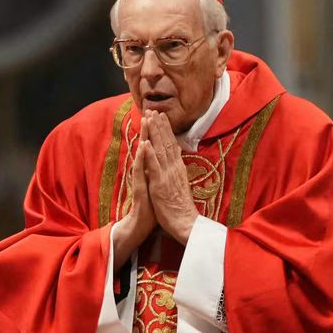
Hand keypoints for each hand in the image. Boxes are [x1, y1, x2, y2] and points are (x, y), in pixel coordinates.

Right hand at [112, 117, 156, 268]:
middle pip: (147, 147)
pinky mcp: (140, 189)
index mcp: (151, 172)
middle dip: (149, 129)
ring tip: (145, 122)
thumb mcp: (156, 187)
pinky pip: (140, 172)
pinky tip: (143, 147)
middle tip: (148, 110)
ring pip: (142, 156)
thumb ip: (155, 173)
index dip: (155, 132)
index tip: (157, 116)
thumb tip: (159, 160)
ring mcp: (141, 180)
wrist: (141, 227)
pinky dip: (142, 159)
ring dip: (144, 138)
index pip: (153, 148)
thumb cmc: (151, 209)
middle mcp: (145, 173)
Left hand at [142, 110, 197, 244]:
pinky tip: (146, 142)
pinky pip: (155, 167)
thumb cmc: (181, 208)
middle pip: (167, 143)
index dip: (166, 130)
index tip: (161, 117)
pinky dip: (150, 154)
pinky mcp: (161, 185)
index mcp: (178, 169)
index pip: (172, 145)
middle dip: (160, 125)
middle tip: (153, 109)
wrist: (186, 223)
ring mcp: (168, 175)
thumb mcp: (179, 186)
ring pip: (161, 150)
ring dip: (155, 133)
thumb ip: (175, 174)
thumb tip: (173, 164)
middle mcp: (174, 168)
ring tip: (150, 118)